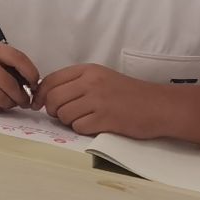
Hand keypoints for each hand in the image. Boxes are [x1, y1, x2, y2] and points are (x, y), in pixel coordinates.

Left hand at [36, 64, 176, 138]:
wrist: (159, 106)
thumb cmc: (129, 93)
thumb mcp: (101, 78)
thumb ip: (76, 82)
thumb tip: (45, 95)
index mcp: (87, 70)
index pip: (50, 80)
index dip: (41, 94)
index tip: (39, 104)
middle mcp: (90, 83)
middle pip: (53, 99)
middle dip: (53, 110)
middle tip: (63, 115)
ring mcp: (98, 101)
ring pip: (64, 114)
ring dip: (69, 121)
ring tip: (83, 119)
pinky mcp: (106, 119)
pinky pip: (79, 127)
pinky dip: (82, 129)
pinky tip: (94, 126)